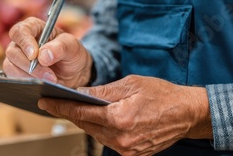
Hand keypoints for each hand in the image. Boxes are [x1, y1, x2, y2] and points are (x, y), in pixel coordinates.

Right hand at [3, 17, 92, 87]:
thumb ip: (60, 47)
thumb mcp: (73, 47)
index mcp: (34, 28)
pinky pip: (13, 78)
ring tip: (50, 80)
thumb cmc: (72, 54)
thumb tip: (43, 56)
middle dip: (30, 65)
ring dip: (29, 76)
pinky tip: (41, 84)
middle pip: (13, 51)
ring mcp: (17, 58)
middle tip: (48, 75)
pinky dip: (27, 82)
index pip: (20, 31)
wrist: (74, 73)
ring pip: (10, 66)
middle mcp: (22, 42)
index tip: (34, 55)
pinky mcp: (17, 73)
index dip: (24, 42)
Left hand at [38, 75, 212, 155]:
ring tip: (74, 108)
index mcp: (119, 118)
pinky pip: (108, 141)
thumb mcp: (130, 84)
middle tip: (55, 103)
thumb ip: (102, 92)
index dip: (60, 107)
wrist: (187, 113)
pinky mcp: (133, 154)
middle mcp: (121, 138)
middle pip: (85, 125)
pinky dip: (100, 129)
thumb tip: (80, 94)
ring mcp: (127, 150)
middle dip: (70, 113)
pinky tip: (96, 119)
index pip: (81, 113)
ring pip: (95, 134)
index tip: (45, 102)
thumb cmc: (162, 95)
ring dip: (85, 121)